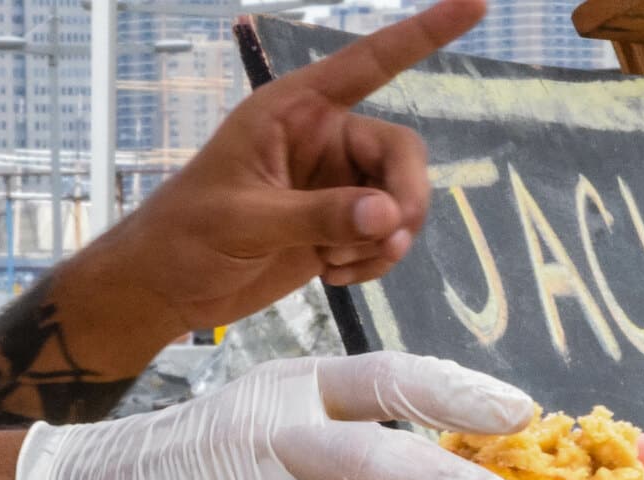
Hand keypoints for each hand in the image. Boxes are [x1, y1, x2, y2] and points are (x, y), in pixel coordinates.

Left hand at [109, 0, 481, 334]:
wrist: (167, 288)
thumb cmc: (186, 234)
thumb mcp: (247, 220)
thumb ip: (320, 215)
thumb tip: (390, 217)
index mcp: (294, 110)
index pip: (369, 63)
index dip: (424, 34)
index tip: (476, 4)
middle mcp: (322, 140)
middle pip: (402, 153)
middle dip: (405, 199)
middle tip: (385, 239)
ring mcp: (334, 185)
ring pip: (401, 201)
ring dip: (385, 241)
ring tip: (336, 263)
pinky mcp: (339, 227)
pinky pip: (388, 238)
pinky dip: (374, 262)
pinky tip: (334, 274)